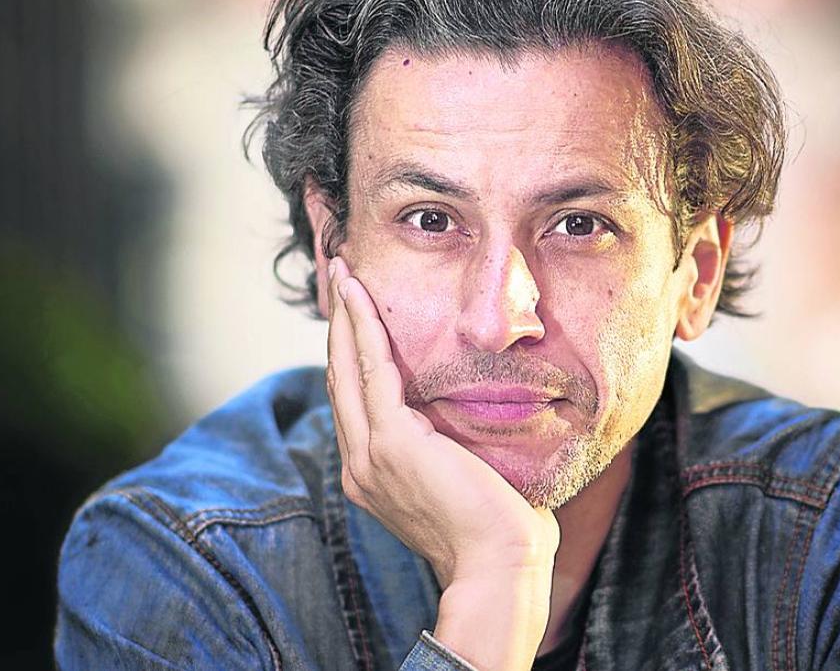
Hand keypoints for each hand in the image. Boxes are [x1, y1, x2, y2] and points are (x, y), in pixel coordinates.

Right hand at [326, 257, 557, 668]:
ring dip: (345, 316)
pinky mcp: (392, 440)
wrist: (500, 565)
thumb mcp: (463, 481)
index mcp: (374, 475)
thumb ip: (452, 449)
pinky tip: (360, 296)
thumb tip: (475, 423)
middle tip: (340, 279)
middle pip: (341, 379)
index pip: (356, 403)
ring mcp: (371, 453)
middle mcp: (360, 464)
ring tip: (344, 274)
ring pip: (348, 368)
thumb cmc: (498, 531)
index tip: (354, 317)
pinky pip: (372, 369)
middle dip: (339, 326)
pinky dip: (363, 327)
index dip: (351, 356)